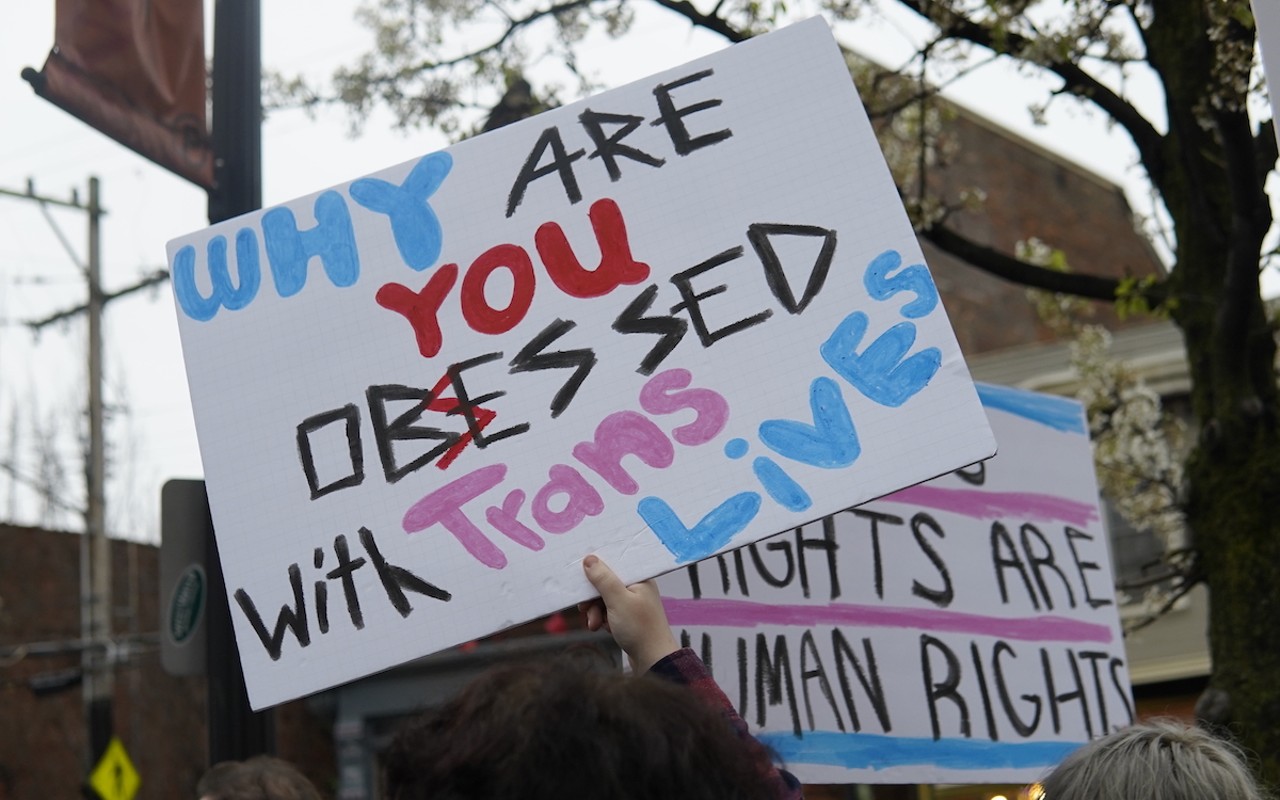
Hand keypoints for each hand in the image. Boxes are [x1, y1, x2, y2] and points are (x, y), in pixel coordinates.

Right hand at [578, 554, 679, 672]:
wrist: (653, 660)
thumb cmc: (640, 629)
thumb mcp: (618, 601)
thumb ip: (603, 579)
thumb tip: (590, 559)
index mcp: (640, 578)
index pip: (614, 564)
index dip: (597, 570)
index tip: (582, 578)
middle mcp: (637, 588)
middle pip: (607, 584)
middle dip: (593, 598)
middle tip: (584, 608)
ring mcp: (633, 603)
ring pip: (605, 599)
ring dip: (596, 611)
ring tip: (595, 624)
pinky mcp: (628, 617)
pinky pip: (609, 612)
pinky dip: (603, 619)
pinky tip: (603, 628)